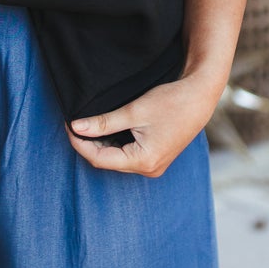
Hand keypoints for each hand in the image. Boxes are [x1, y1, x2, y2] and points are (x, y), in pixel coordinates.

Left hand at [69, 68, 222, 176]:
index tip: (69, 126)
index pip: (99, 158)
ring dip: (102, 144)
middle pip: (108, 161)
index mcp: (143, 161)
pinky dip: (116, 144)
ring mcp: (154, 166)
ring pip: (117, 159)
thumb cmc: (171, 102)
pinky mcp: (156, 158)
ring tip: (91, 124)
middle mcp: (149, 169)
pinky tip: (109, 129)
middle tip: (77, 124)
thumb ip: (104, 122)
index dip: (80, 143)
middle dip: (89, 144)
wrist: (200, 97)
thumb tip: (77, 127)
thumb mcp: (134, 111)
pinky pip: (129, 156)